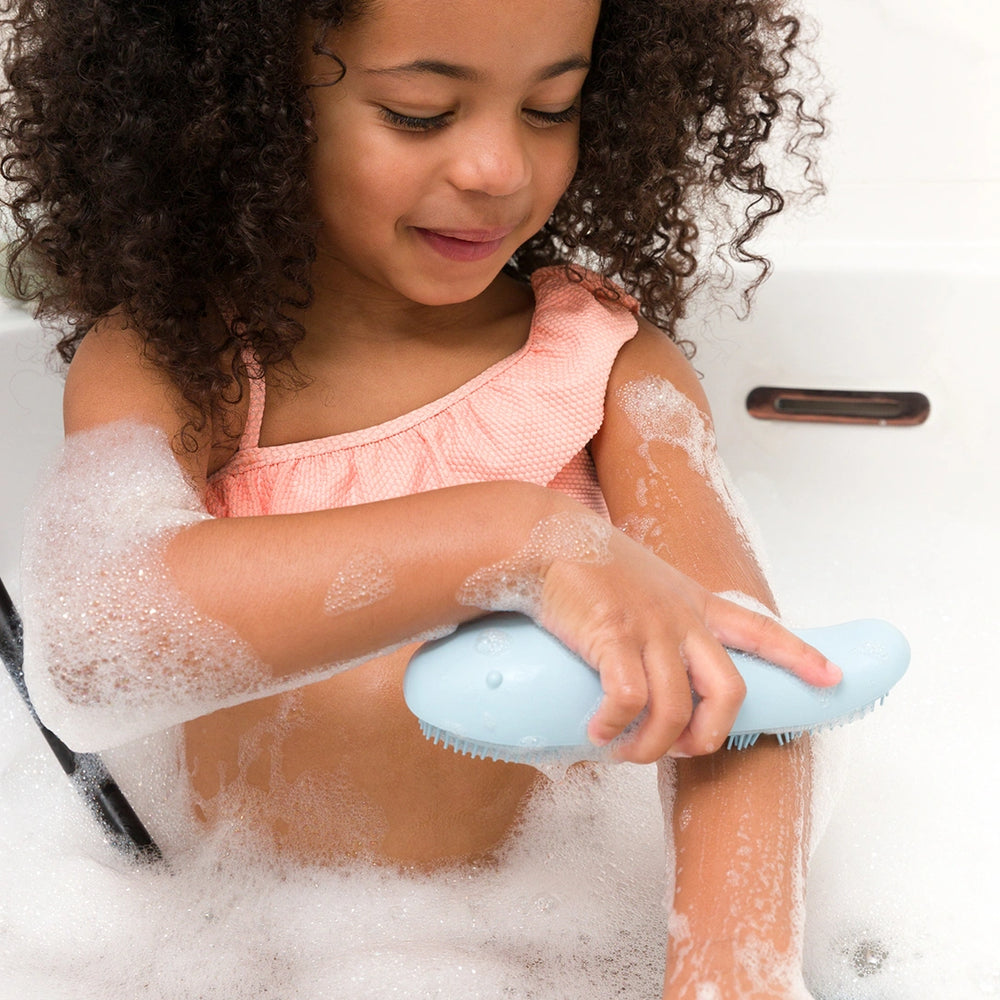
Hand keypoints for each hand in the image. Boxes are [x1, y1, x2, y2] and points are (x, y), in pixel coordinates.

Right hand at [537, 528, 840, 762]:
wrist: (549, 537)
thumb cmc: (591, 566)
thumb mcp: (646, 584)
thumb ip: (663, 617)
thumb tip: (653, 670)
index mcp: (695, 603)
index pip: (760, 629)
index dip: (799, 656)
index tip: (831, 677)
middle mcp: (681, 617)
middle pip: (729, 689)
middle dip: (713, 734)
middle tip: (683, 752)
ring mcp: (649, 627)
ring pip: (676, 709)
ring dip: (651, 746)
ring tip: (624, 751)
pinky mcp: (612, 635)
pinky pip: (627, 700)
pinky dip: (613, 727)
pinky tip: (595, 732)